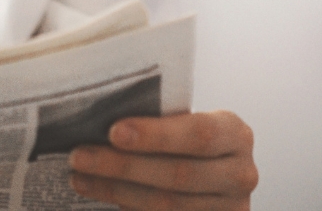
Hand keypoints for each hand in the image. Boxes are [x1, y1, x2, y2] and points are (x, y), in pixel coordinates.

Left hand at [69, 110, 257, 209]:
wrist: (216, 175)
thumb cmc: (191, 142)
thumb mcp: (188, 124)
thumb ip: (162, 121)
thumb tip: (100, 119)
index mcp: (236, 134)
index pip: (198, 134)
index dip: (156, 135)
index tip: (113, 131)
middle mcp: (241, 174)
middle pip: (178, 174)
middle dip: (123, 166)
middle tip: (80, 157)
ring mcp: (230, 208)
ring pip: (167, 205)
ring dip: (116, 191)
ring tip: (81, 178)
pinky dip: (130, 208)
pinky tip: (104, 195)